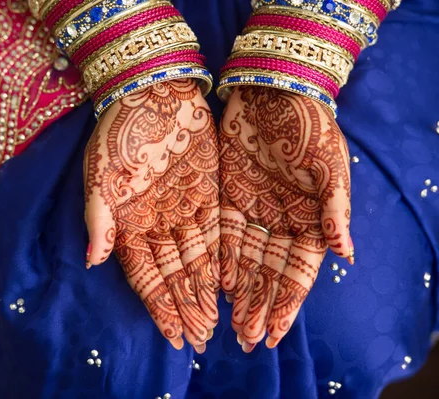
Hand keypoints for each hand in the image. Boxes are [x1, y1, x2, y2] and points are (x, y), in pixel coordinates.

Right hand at [84, 80, 219, 351]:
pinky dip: (219, 259)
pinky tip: (225, 285)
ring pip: (195, 260)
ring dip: (203, 291)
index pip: (145, 275)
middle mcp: (155, 223)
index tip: (173, 336)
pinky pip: (215, 234)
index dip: (159, 306)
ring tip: (214, 323)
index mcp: (128, 223)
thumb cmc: (119, 132)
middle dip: (185, 307)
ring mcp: (181, 210)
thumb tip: (94, 261)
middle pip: (173, 274)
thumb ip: (99, 218)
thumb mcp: (101, 174)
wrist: (152, 90)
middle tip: (200, 340)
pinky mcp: (206, 194)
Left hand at [219, 87, 352, 351]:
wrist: (274, 90)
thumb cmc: (309, 125)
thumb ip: (335, 210)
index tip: (275, 334)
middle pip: (269, 273)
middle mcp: (282, 220)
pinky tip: (218, 284)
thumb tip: (345, 255)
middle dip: (260, 307)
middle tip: (248, 341)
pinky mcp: (229, 196)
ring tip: (231, 323)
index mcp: (311, 219)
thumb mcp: (329, 165)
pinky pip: (225, 235)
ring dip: (240, 291)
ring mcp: (255, 209)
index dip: (287, 303)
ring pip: (245, 260)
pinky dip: (221, 259)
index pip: (297, 271)